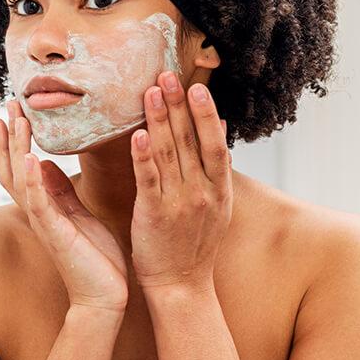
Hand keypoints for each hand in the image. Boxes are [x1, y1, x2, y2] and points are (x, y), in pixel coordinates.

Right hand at [0, 98, 128, 312]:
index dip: (12, 140)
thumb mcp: (78, 215)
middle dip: (8, 136)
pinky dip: (32, 181)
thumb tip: (43, 163)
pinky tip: (30, 159)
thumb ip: (60, 190)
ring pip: (19, 180)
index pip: (19, 167)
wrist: (105, 297)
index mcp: (44, 206)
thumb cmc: (96, 258)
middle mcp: (37, 212)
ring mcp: (43, 223)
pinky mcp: (56, 234)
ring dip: (16, 149)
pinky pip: (39, 204)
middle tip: (9, 104)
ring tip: (16, 121)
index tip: (13, 112)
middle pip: (10, 168)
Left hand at [129, 71, 232, 295]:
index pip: (214, 142)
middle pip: (191, 140)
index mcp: (218, 189)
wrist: (182, 286)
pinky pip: (149, 181)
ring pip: (170, 154)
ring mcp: (179, 203)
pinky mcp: (154, 215)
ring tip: (152, 91)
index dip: (205, 113)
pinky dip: (144, 157)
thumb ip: (216, 169)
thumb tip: (221, 129)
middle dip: (180, 105)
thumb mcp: (217, 205)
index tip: (196, 85)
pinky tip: (138, 135)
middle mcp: (202, 192)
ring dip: (160, 120)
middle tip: (168, 73)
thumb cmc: (194, 244)